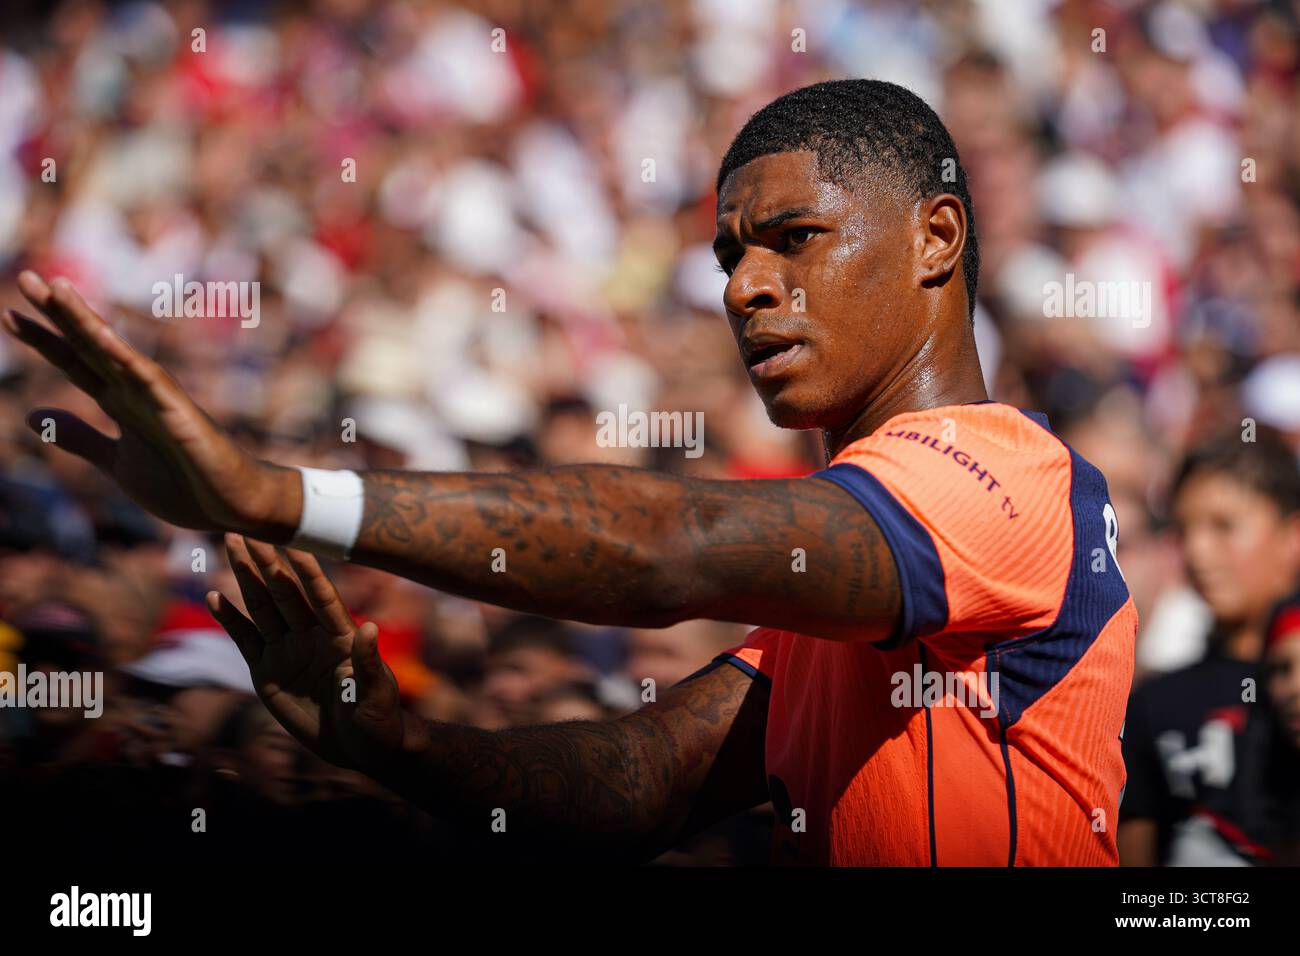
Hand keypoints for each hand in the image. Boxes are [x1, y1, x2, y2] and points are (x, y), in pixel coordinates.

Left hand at [2, 271, 294, 533]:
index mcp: (121, 403)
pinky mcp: (180, 412)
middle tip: (25, 278)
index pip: (75, 364)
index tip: (9, 316)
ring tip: (57, 289)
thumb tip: (30, 416)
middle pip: (89, 347)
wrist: (231, 506)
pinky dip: (126, 357)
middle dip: (58, 315)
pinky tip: (100, 335)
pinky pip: (149, 380)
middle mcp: (136, 392)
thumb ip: (79, 438)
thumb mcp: (116, 463)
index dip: (44, 340)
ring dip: (86, 322)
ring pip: (115, 353)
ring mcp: (158, 398)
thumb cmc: (184, 484)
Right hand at [207, 535, 410, 771]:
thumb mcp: (375, 694)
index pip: (321, 596)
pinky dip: (230, 619)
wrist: (359, 748)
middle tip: (248, 528)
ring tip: (231, 545)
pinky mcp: (267, 671)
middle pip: (285, 592)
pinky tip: (214, 596)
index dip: (308, 570)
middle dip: (267, 561)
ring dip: (245, 577)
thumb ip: (368, 663)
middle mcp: (311, 635)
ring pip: (262, 607)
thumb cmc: (377, 719)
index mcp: (340, 634)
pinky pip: (245, 639)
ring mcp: (287, 650)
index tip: (295, 541)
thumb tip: (370, 629)